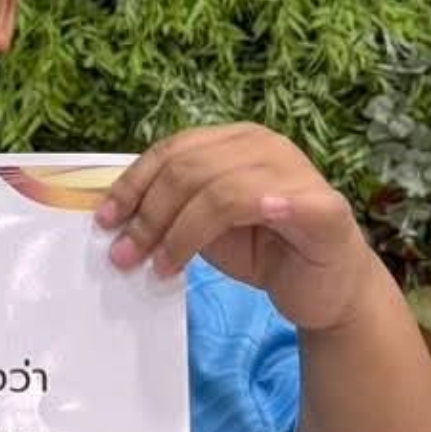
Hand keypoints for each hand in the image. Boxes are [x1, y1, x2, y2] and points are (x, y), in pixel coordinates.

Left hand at [96, 124, 380, 331]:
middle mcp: (266, 146)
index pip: (172, 151)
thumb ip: (171, 211)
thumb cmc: (264, 251)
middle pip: (189, 169)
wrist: (325, 289)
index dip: (133, 184)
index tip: (104, 220)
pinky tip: (224, 236)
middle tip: (124, 255)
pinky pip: (280, 203)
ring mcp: (298, 173)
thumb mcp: (204, 227)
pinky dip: (253, 210)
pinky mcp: (324, 208)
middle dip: (149, 215)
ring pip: (221, 190)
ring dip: (180, 233)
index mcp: (235, 141)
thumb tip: (114, 218)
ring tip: (160, 267)